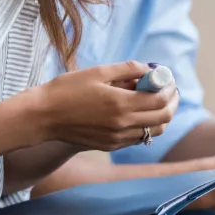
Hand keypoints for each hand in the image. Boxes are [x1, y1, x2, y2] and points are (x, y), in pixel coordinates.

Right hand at [36, 61, 179, 151]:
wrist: (43, 116)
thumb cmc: (67, 90)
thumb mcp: (97, 72)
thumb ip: (126, 69)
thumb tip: (148, 68)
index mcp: (120, 104)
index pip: (160, 100)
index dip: (169, 87)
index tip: (166, 77)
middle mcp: (122, 125)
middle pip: (163, 118)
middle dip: (171, 101)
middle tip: (167, 89)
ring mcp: (117, 138)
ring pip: (153, 131)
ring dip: (161, 116)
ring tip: (154, 100)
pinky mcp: (110, 145)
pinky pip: (138, 138)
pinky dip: (145, 125)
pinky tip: (135, 111)